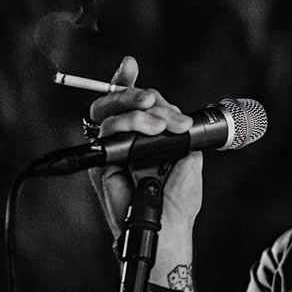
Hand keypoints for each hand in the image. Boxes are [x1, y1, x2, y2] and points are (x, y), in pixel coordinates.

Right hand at [87, 56, 202, 240]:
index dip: (126, 82)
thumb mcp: (189, 156)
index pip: (133, 102)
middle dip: (144, 97)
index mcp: (147, 136)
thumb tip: (175, 113)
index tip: (130, 64)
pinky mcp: (102, 161)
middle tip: (165, 111)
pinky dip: (127, 124)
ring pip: (111, 112)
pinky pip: (105, 132)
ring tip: (161, 126)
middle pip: (121, 101)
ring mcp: (114, 149)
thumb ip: (180, 131)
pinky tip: (148, 130)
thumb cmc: (179, 200)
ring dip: (140, 112)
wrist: (169, 227)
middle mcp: (128, 139)